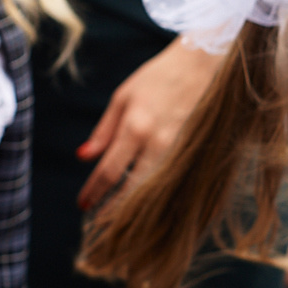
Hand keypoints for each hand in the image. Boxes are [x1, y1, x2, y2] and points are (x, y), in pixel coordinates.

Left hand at [76, 37, 220, 209]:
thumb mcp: (123, 98)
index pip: (109, 170)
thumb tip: (84, 157)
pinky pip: (176, 180)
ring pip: (157, 189)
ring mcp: (182, 149)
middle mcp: (159, 143)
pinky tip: (153, 203)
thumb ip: (104, 130)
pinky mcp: (197, 151)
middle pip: (133, 189)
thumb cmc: (158, 77)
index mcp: (135, 128)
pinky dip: (162, 194)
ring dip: (139, 207)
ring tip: (124, 219)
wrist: (204, 63)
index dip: (94, 192)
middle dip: (115, 209)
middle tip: (101, 224)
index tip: (83, 205)